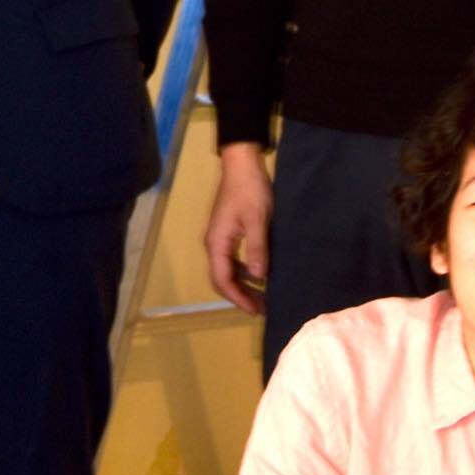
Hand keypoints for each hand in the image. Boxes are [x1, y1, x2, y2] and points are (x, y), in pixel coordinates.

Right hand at [203, 145, 273, 311]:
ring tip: (262, 297)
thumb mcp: (258, 219)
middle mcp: (213, 243)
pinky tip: (259, 275)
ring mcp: (219, 238)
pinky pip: (232, 259)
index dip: (237, 298)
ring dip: (242, 284)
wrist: (242, 164)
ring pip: (226, 270)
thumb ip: (256, 249)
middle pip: (221, 278)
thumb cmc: (250, 190)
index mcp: (217, 242)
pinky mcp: (227, 232)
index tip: (255, 310)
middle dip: (239, 295)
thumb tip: (259, 278)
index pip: (222, 279)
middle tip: (261, 308)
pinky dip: (244, 271)